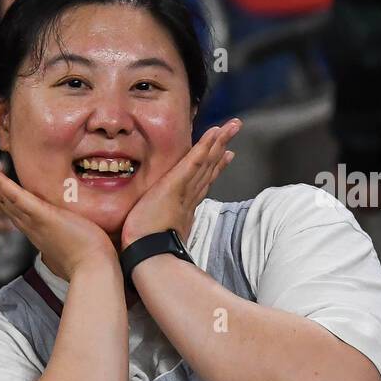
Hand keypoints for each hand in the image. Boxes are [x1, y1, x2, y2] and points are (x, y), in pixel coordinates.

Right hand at [0, 159, 114, 279]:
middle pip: (1, 201)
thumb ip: (62, 243)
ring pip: (5, 197)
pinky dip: (3, 184)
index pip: (12, 209)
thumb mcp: (70, 247)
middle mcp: (30, 226)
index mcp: (36, 230)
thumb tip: (66, 246)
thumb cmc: (87, 263)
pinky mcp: (43, 217)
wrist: (94, 272)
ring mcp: (34, 221)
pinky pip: (19, 198)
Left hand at [120, 119, 238, 247]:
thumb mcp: (156, 236)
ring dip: (218, 142)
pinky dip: (203, 148)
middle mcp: (188, 198)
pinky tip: (213, 134)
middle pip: (208, 168)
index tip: (227, 155)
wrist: (147, 255)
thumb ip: (161, 230)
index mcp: (184, 209)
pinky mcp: (174, 185)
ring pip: (204, 162)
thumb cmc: (146, 249)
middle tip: (234, 131)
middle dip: (221, 149)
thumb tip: (158, 235)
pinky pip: (192, 163)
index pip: (202, 183)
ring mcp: (183, 191)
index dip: (215, 168)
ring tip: (231, 126)